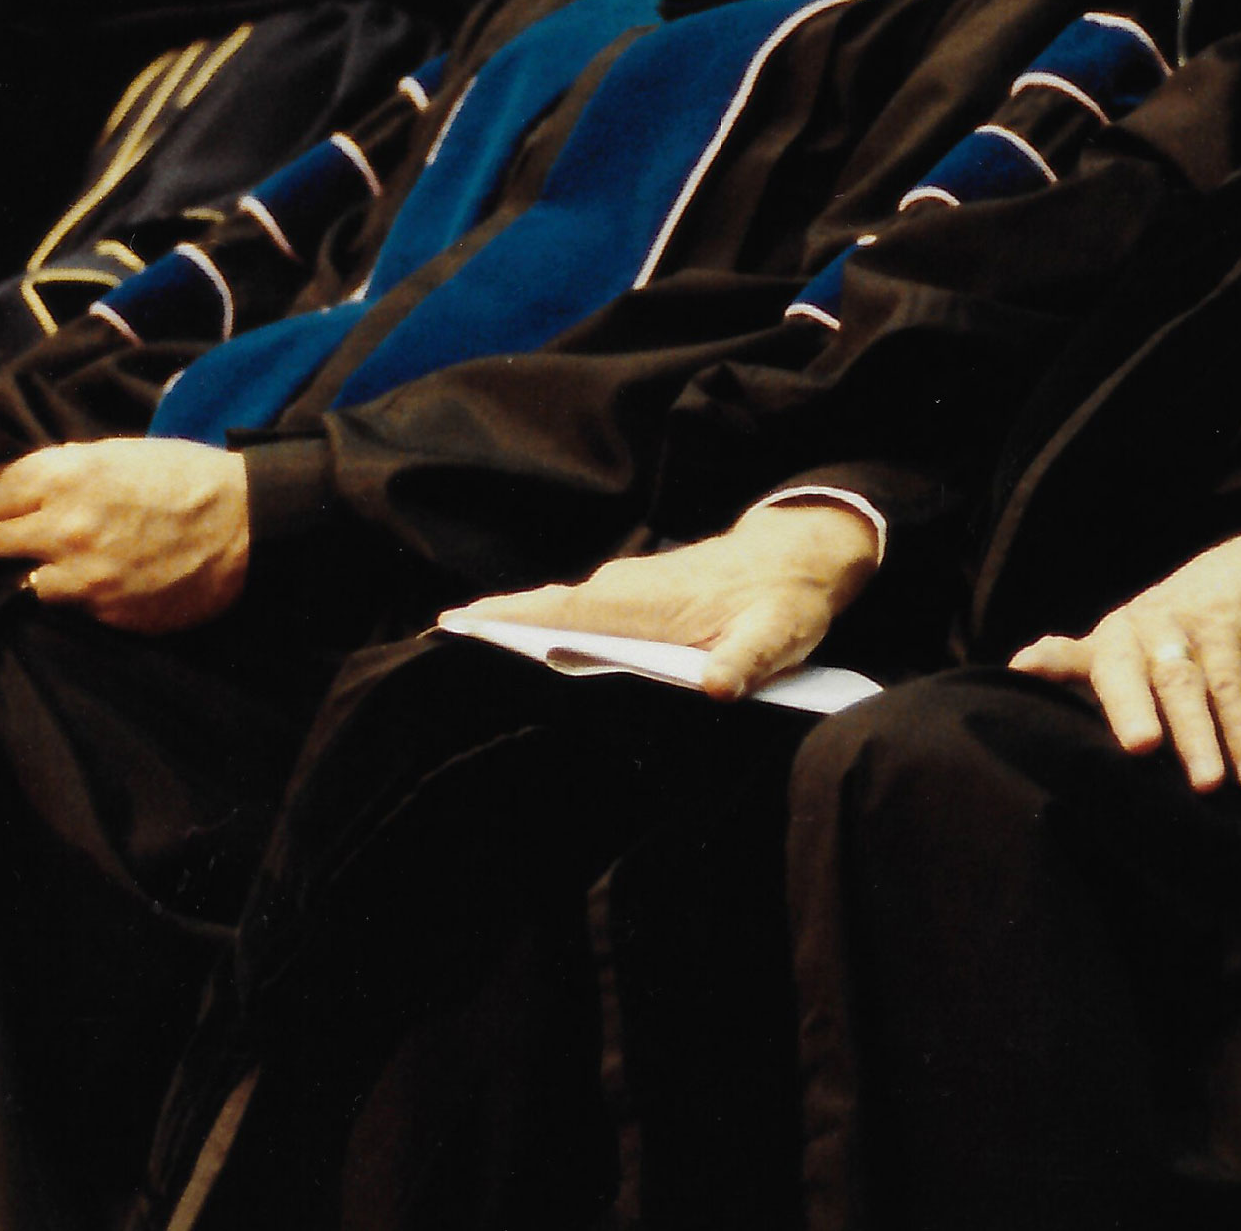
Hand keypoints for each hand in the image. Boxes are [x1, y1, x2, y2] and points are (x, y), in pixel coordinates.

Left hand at [0, 439, 252, 632]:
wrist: (252, 523)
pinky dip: (84, 595)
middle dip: (2, 537)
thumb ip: (65, 470)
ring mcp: (85, 577)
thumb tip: (16, 489)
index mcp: (68, 477)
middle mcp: (65, 529)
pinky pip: (73, 607)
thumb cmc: (190, 477)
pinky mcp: (107, 613)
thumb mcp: (123, 453)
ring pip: (27, 582)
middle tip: (13, 536)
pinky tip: (114, 578)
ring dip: (43, 571)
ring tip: (76, 561)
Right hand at [452, 502, 882, 700]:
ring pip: (560, 612)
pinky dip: (550, 630)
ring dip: (519, 634)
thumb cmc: (786, 598)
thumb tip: (716, 688)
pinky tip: (534, 658)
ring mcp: (626, 588)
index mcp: (644, 600)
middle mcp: (623, 588)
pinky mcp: (635, 595)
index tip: (450, 625)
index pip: (560, 611)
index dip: (506, 620)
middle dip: (495, 631)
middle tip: (439, 651)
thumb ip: (746, 663)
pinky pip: (581, 614)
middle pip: (545, 613)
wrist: (801, 553)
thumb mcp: (776, 636)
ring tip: (468, 662)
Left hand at [1011, 499, 1240, 791]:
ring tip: (1208, 785)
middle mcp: (1138, 628)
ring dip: (1198, 734)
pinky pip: (1236, 686)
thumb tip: (1030, 684)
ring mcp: (1183, 625)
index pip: (1074, 655)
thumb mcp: (1138, 646)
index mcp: (1111, 640)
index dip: (1051, 662)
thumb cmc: (1186, 624)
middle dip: (1130, 709)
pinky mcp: (1229, 627)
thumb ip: (1088, 668)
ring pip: (1186, 683)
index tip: (1024, 670)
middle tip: (1140, 748)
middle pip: (1128, 672)